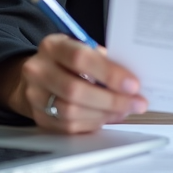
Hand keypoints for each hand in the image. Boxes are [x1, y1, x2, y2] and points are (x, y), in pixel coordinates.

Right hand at [0, 34, 148, 132]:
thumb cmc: (66, 60)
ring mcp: (36, 96)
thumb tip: (130, 77)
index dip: (109, 73)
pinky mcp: (40, 118)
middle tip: (137, 103)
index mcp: (52, 46)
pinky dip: (93, 123)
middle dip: (112, 100)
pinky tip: (108, 116)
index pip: (80, 59)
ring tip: (125, 110)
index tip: (133, 84)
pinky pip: (69, 126)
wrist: (35, 76)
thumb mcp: (80, 47)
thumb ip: (101, 58)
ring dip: (104, 114)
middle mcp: (38, 71)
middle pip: (75, 90)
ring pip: (72, 112)